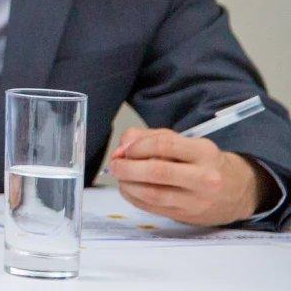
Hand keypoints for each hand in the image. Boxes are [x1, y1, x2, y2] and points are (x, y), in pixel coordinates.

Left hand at [110, 127, 266, 225]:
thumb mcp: (186, 142)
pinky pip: (153, 208)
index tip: (125, 149)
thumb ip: (151, 137)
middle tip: (115, 165)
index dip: (138, 146)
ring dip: (128, 185)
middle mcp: (204, 177)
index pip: (165, 145)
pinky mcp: (188, 216)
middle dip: (128, 168)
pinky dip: (134, 198)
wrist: (238, 192)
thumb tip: (123, 146)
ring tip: (120, 177)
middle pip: (158, 172)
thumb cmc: (205, 163)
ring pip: (154, 194)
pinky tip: (129, 189)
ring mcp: (197, 200)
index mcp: (204, 152)